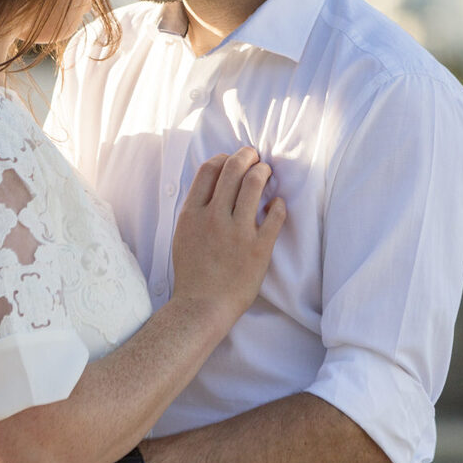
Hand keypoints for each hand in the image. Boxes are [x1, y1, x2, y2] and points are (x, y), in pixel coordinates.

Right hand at [170, 147, 285, 327]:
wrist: (202, 307)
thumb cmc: (192, 273)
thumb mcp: (183, 234)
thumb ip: (196, 210)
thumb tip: (213, 186)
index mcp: (193, 213)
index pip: (209, 170)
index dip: (223, 158)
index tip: (232, 159)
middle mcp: (214, 217)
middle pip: (233, 169)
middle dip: (247, 155)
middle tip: (254, 156)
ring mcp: (237, 232)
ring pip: (254, 184)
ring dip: (263, 171)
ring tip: (267, 172)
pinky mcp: (258, 248)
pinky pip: (275, 215)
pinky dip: (278, 204)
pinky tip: (277, 204)